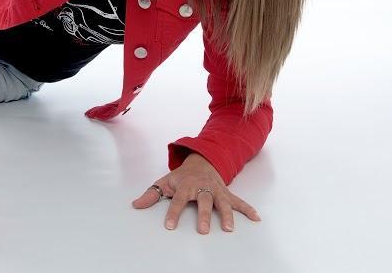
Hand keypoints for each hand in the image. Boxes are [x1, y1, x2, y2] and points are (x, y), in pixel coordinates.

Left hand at [131, 152, 261, 233]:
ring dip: (227, 215)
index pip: (178, 200)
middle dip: (203, 215)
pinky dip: (248, 209)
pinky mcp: (226, 193)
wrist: (201, 161)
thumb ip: (151, 195)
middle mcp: (202, 187)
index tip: (169, 226)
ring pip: (222, 202)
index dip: (173, 213)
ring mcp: (216, 190)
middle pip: (203, 201)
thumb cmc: (181, 176)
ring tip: (228, 228)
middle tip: (202, 230)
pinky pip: (238, 201)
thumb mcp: (164, 182)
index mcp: (185, 185)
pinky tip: (256, 218)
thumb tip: (135, 205)